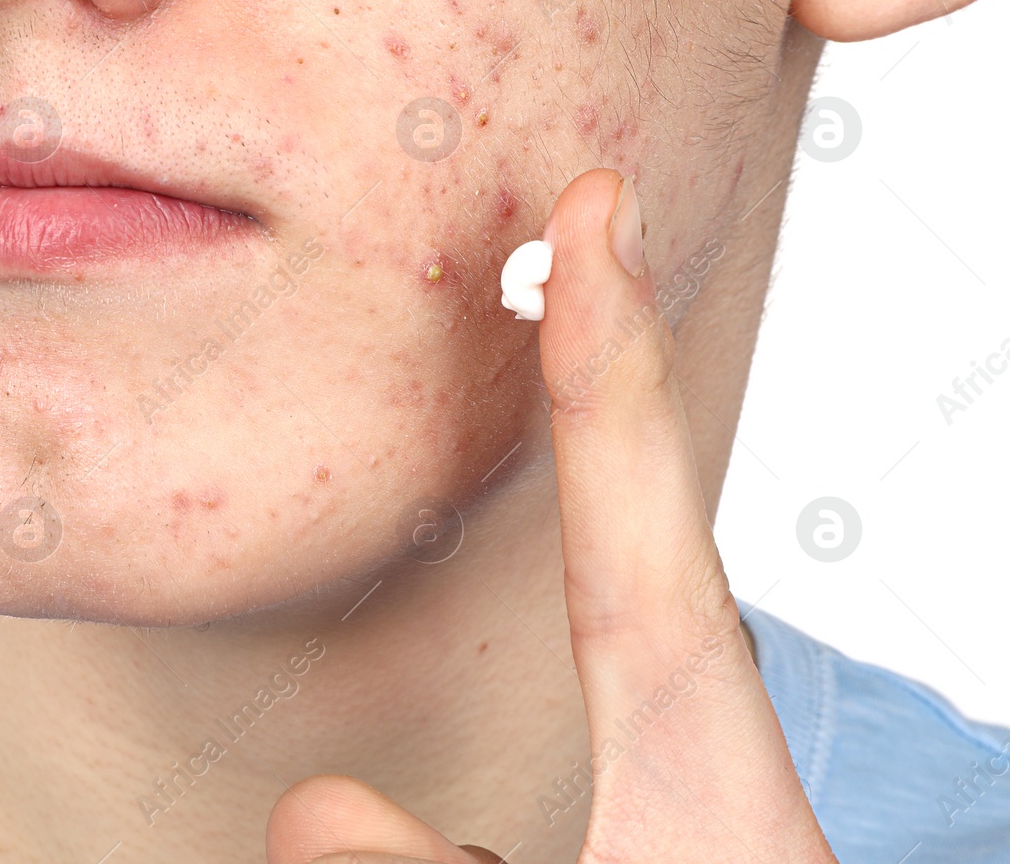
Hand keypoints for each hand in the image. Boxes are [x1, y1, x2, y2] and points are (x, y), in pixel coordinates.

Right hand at [265, 169, 836, 863]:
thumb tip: (306, 805)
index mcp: (687, 722)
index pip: (629, 504)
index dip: (600, 352)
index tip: (593, 209)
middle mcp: (703, 695)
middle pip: (648, 487)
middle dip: (611, 344)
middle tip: (591, 205)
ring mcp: (700, 720)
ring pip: (640, 544)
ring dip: (606, 414)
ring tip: (575, 288)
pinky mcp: (681, 754)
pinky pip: (626, 603)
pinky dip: (604, 508)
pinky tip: (570, 470)